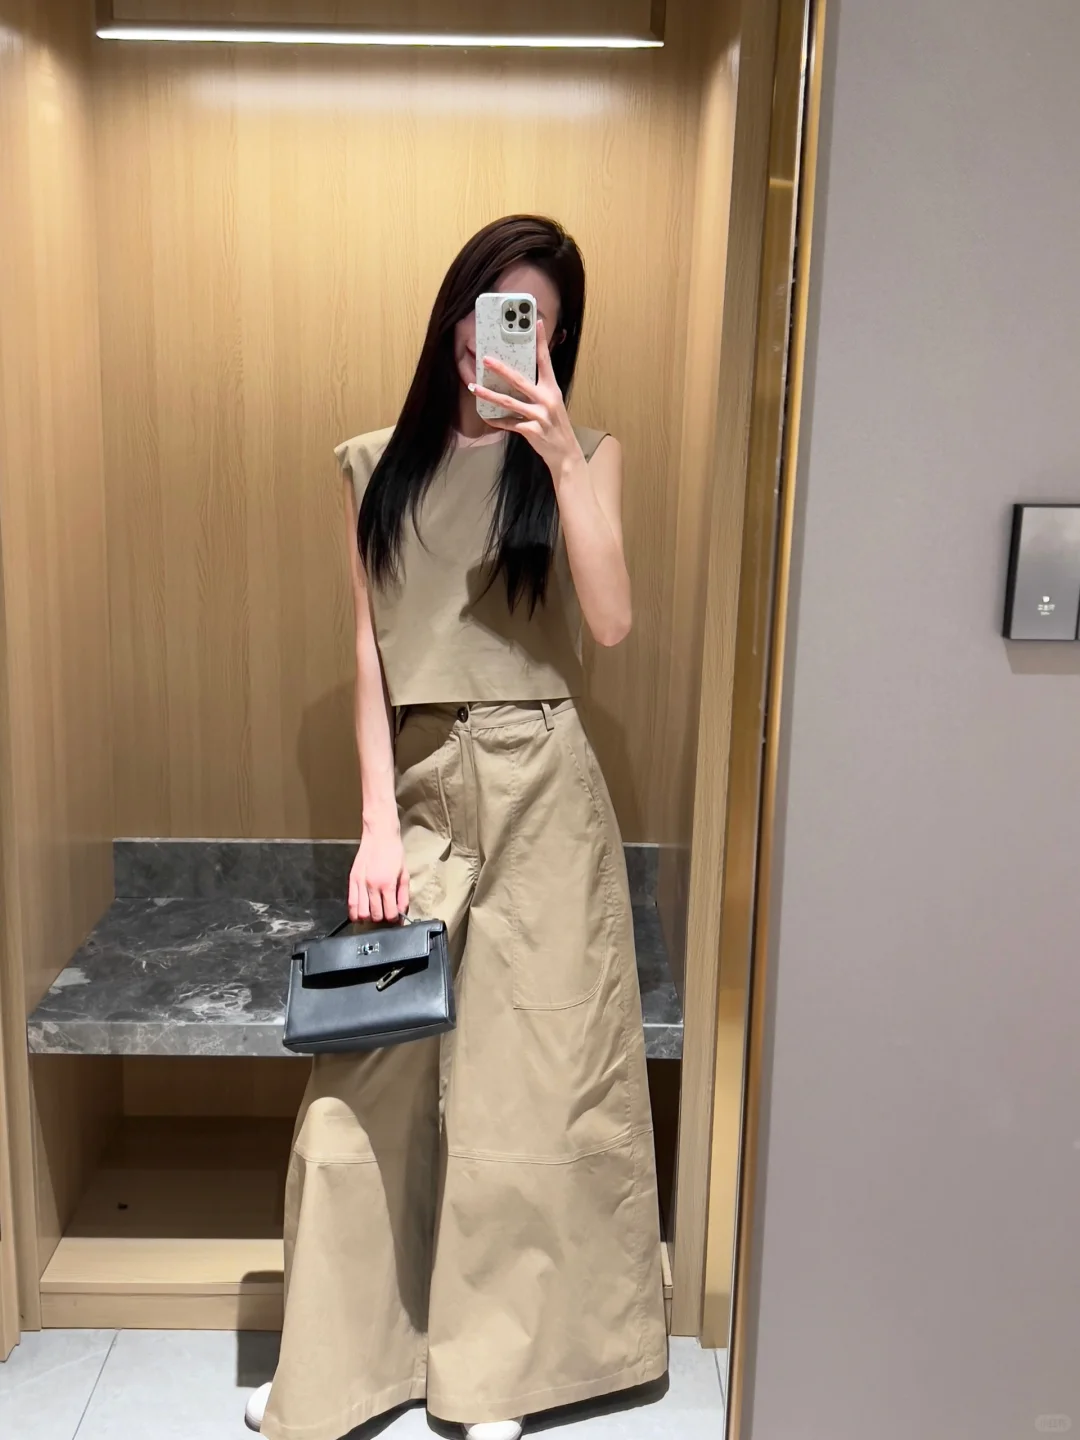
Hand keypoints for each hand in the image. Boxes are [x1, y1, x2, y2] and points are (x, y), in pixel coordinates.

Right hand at [349, 822, 408, 922]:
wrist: (379, 835)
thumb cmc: (394, 852)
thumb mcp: (404, 873)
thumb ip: (403, 894)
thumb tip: (401, 911)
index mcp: (388, 884)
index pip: (389, 913)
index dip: (393, 919)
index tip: (394, 917)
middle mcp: (372, 886)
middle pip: (375, 915)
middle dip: (381, 918)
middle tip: (384, 914)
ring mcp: (360, 883)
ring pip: (361, 913)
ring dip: (368, 917)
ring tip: (373, 913)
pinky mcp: (352, 879)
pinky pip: (350, 903)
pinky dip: (355, 912)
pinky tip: (360, 912)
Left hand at [470, 319, 582, 477]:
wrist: (565, 453)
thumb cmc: (557, 426)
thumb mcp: (553, 403)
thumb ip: (539, 390)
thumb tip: (518, 376)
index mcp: (552, 389)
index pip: (545, 360)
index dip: (541, 341)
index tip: (535, 323)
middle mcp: (546, 399)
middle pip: (519, 380)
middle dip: (500, 369)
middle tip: (485, 359)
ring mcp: (539, 416)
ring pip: (509, 402)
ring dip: (488, 395)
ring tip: (473, 388)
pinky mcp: (531, 431)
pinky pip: (509, 423)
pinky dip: (496, 420)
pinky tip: (484, 416)